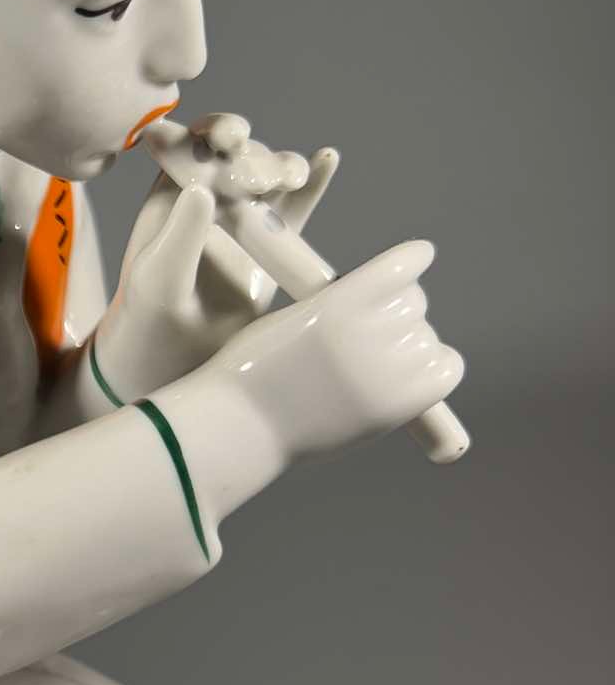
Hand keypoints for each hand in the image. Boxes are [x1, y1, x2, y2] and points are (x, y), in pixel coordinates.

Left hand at [92, 116, 338, 400]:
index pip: (193, 145)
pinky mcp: (272, 242)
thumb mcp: (158, 277)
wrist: (177, 358)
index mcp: (173, 193)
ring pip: (272, 176)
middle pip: (239, 155)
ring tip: (292, 178)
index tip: (227, 138)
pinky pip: (296, 208)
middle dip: (253, 155)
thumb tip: (202, 189)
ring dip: (285, 167)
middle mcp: (210, 195)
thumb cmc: (150, 315)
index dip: (212, 131)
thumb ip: (179, 235)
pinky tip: (328, 159)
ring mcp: (243, 216)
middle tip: (254, 180)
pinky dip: (314, 185)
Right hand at [207, 239, 464, 463]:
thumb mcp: (290, 317)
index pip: (401, 268)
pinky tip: (417, 369)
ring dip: (411, 340)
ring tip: (382, 356)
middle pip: (415, 302)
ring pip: (429, 337)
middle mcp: (365, 337)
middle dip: (400, 306)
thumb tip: (391, 304)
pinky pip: (446, 371)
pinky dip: (438, 365)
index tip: (419, 256)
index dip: (413, 259)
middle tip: (377, 322)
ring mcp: (383, 375)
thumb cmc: (253, 371)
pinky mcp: (395, 409)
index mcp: (335, 306)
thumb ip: (339, 306)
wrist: (238, 428)